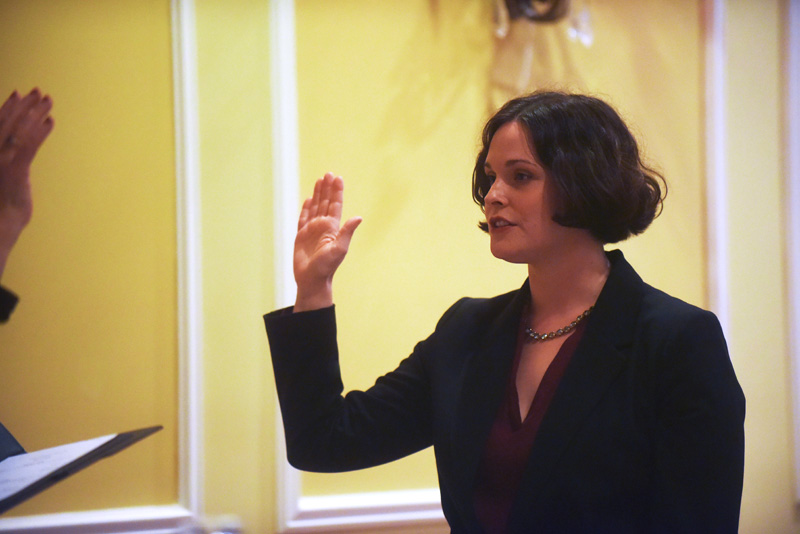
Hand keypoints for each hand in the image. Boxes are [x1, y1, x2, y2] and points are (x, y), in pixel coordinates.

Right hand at [0, 89, 53, 278]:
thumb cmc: (0, 204)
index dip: (9, 107)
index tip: (19, 93)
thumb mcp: (2, 175)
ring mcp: (2, 160)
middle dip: (25, 105)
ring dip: (36, 113)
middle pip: (9, 121)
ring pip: (20, 130)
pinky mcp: (16, 171)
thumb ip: (7, 159)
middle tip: (39, 91)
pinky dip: (41, 132)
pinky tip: (51, 122)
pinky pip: (30, 146)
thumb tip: (15, 148)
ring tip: (49, 101)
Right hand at [293, 173, 360, 311]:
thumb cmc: (326, 267)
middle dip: (327, 188)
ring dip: (317, 194)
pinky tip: (308, 199)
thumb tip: (358, 217)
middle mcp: (323, 226)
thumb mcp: (339, 249)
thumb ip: (347, 232)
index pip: (335, 205)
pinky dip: (306, 208)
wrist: (312, 280)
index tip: (337, 178)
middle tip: (329, 173)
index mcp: (332, 228)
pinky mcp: (301, 236)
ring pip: (315, 207)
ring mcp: (312, 230)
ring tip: (320, 180)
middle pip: (325, 202)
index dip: (336, 191)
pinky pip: (303, 218)